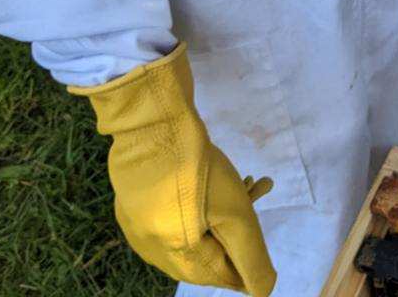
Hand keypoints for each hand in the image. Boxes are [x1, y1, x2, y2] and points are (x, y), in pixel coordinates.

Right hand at [70, 45, 276, 295]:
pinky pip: (175, 205)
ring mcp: (139, 219)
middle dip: (237, 227)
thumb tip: (262, 292)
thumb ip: (250, 258)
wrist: (151, 119)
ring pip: (193, 224)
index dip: (245, 264)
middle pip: (205, 250)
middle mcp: (150, 245)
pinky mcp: (136, 194)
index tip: (261, 239)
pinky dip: (202, 197)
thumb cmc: (196, 170)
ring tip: (250, 179)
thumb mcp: (236, 216)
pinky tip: (220, 170)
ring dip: (225, 207)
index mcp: (173, 256)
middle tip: (259, 191)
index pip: (217, 276)